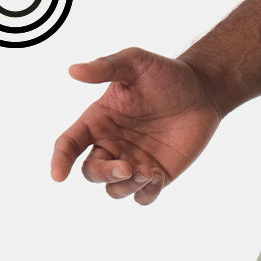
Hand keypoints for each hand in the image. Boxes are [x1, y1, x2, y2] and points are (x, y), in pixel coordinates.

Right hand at [51, 48, 224, 205]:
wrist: (202, 92)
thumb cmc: (165, 74)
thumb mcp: (134, 62)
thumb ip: (105, 67)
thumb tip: (73, 70)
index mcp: (98, 120)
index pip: (69, 144)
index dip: (60, 160)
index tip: (58, 176)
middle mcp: (112, 144)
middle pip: (92, 172)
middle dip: (105, 174)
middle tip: (126, 167)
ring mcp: (134, 162)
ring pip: (115, 190)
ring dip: (126, 186)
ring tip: (148, 171)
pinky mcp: (157, 175)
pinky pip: (143, 197)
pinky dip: (146, 193)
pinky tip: (158, 175)